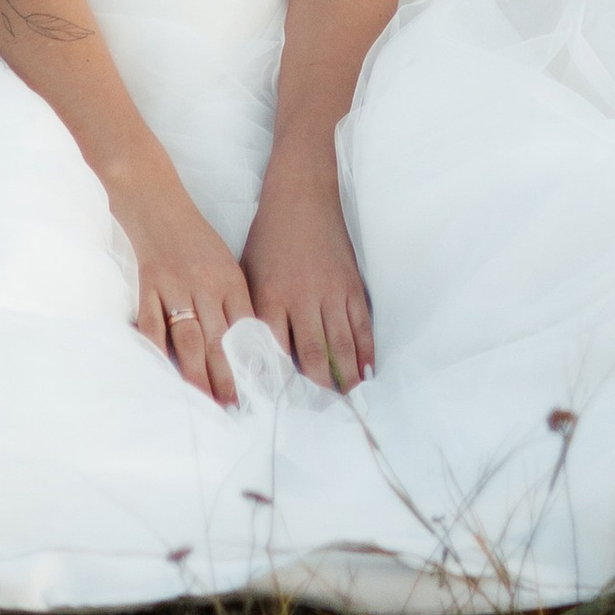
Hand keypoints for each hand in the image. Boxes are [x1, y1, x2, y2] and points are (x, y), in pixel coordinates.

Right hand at [102, 138, 253, 405]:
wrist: (156, 200)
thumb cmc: (194, 236)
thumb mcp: (224, 264)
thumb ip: (234, 302)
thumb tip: (247, 346)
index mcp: (230, 279)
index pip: (247, 327)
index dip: (254, 358)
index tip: (264, 388)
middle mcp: (206, 285)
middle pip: (221, 339)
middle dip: (229, 376)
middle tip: (236, 407)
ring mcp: (176, 287)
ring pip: (190, 338)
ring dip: (199, 374)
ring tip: (206, 401)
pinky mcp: (148, 287)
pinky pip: (152, 326)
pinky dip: (157, 352)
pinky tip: (163, 374)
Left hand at [241, 162, 374, 390]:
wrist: (302, 198)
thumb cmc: (267, 238)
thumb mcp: (247, 274)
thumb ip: (250, 314)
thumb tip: (247, 356)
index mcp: (271, 297)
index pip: (275, 350)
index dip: (279, 383)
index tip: (281, 409)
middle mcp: (303, 299)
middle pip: (314, 356)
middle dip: (318, 390)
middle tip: (321, 417)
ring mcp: (332, 293)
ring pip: (342, 345)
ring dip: (346, 377)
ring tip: (347, 402)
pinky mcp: (352, 286)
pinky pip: (362, 326)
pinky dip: (366, 351)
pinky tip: (366, 371)